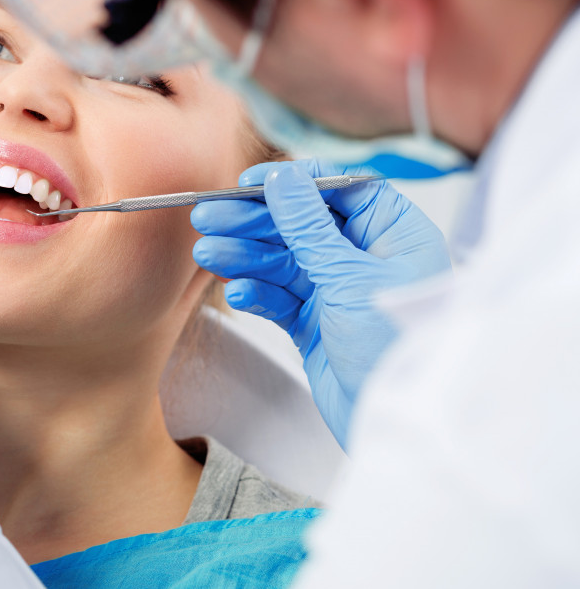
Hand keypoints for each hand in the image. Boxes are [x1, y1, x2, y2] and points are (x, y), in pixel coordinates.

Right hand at [191, 159, 450, 448]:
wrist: (392, 424)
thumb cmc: (394, 349)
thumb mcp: (348, 276)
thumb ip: (309, 226)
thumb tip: (284, 178)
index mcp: (394, 235)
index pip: (339, 190)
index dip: (293, 183)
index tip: (250, 182)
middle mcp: (366, 259)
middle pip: (300, 225)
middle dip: (253, 223)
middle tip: (208, 218)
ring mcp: (338, 292)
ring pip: (282, 262)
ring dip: (244, 257)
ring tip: (208, 254)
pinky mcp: (315, 324)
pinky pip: (278, 298)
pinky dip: (258, 294)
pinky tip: (239, 292)